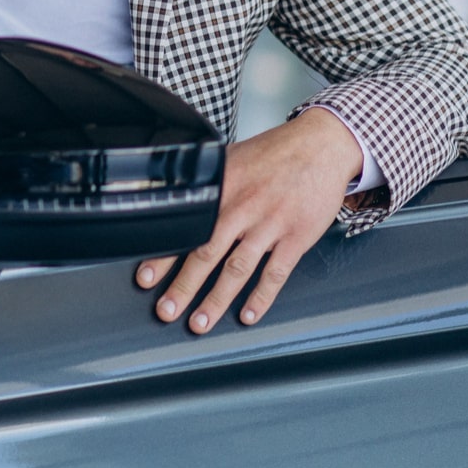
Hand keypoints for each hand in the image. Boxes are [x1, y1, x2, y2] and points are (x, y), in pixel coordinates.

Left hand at [136, 107, 363, 332]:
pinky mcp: (296, 237)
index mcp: (222, 186)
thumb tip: (174, 195)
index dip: (163, 254)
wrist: (322, 144)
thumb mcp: (233, 157)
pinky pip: (275, 273)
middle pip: (206, 253)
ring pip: (237, 269)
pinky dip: (261, 297)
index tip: (146, 277)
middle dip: (183, 286)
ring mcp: (270, 223)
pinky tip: (248, 315)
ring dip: (216, 300)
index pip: (186, 225)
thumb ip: (207, 181)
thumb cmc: (276, 152)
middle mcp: (243, 206)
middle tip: (166, 310)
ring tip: (200, 323)